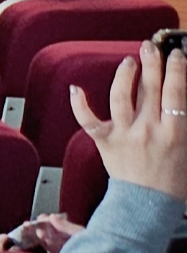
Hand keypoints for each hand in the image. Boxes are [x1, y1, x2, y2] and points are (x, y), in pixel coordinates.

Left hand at [70, 40, 186, 203]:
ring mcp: (124, 135)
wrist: (148, 206)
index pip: (176, 93)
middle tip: (151, 46)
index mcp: (175, 134)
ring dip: (124, 75)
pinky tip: (76, 89)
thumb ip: (181, 124)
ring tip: (129, 61)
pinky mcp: (104, 142)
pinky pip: (88, 120)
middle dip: (152, 63)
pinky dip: (79, 104)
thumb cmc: (172, 181)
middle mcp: (149, 131)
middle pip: (150, 89)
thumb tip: (178, 100)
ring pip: (121, 96)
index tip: (176, 55)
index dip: (176, 70)